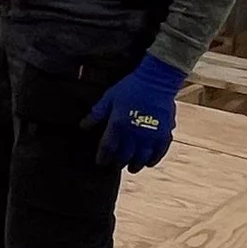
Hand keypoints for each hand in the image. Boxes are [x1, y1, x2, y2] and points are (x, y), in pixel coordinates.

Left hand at [87, 54, 184, 171]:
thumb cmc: (130, 87)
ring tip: (132, 167)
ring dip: (135, 165)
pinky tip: (148, 162)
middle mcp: (133, 134)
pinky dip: (153, 160)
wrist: (156, 80)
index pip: (107, 148)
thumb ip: (96, 113)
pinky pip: (158, 154)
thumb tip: (82, 126)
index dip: (102, 158)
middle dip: (118, 163)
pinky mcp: (164, 135)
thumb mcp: (109, 97)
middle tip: (115, 165)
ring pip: (141, 159)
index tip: (100, 162)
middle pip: (124, 157)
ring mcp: (149, 136)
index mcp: (117, 124)